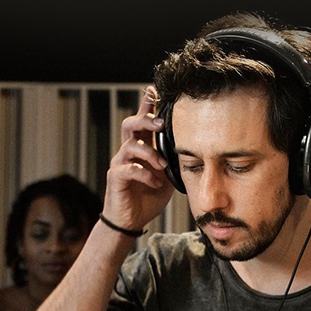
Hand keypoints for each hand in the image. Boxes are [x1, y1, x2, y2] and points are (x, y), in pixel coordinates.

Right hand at [102, 86, 174, 233]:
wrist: (131, 220)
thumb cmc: (148, 195)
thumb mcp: (167, 174)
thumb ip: (174, 160)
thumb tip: (194, 147)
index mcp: (141, 148)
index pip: (142, 121)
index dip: (146, 105)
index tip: (152, 90)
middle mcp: (128, 152)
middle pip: (130, 125)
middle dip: (146, 120)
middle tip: (161, 123)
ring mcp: (120, 164)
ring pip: (130, 146)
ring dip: (150, 153)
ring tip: (163, 165)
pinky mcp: (116, 178)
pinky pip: (129, 169)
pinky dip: (146, 174)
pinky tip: (156, 182)